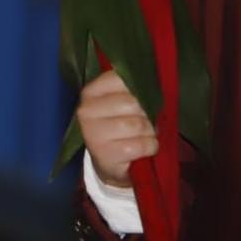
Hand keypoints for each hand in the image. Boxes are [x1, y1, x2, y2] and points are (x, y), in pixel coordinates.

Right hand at [76, 68, 155, 188]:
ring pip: (137, 124)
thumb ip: (133, 89)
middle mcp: (86, 110)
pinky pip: (140, 145)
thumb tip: (153, 82)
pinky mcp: (105, 153)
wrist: (110, 161)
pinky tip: (144, 149)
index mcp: (91, 91)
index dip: (139, 89)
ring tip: (144, 135)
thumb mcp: (122, 102)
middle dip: (146, 114)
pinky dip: (150, 147)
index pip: (121, 79)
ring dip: (149, 132)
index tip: (140, 100)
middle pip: (132, 102)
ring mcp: (92, 133)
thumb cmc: (120, 125)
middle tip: (144, 122)